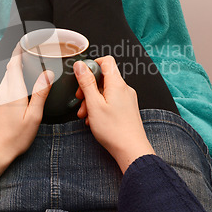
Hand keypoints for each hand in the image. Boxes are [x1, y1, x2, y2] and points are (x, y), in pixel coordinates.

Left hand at [0, 44, 53, 186]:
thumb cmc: (13, 139)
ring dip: (13, 78)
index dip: (18, 52)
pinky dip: (8, 89)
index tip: (23, 43)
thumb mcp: (34, 117)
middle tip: (28, 61)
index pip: (14, 64)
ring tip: (24, 81)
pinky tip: (14, 100)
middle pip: (8, 71)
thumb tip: (47, 74)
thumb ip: (40, 93)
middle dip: (17, 64)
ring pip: (4, 82)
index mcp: (13, 92)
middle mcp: (0, 92)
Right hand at [73, 56, 154, 173]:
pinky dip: (100, 107)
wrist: (131, 150)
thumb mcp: (94, 104)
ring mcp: (127, 99)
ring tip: (85, 114)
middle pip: (104, 78)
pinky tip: (94, 119)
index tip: (82, 76)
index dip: (92, 65)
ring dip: (93, 100)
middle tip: (80, 99)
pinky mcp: (127, 109)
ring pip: (106, 91)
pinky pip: (111, 101)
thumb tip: (80, 65)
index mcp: (117, 84)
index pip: (106, 61)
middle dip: (89, 87)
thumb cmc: (114, 130)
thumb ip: (86, 83)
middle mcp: (124, 89)